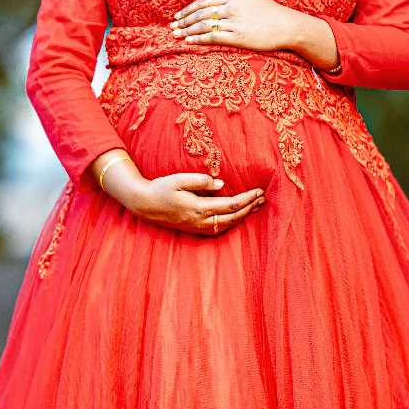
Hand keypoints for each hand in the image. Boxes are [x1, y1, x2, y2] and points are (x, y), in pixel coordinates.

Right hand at [94, 151, 264, 235]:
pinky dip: (232, 222)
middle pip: (233, 218)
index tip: (259, 191)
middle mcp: (201, 221)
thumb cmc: (161, 188)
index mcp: (199, 208)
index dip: (247, 199)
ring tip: (256, 207)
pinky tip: (238, 216)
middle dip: (250, 208)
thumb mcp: (179, 179)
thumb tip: (222, 185)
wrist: (144, 205)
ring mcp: (198, 227)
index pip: (231, 205)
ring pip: (228, 225)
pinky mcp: (195, 229)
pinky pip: (219, 228)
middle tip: (264, 198)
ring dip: (244, 216)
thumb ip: (201, 181)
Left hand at [169, 0, 339, 69]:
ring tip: (176, 35)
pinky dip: (198, 39)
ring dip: (187, 30)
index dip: (189, 9)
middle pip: (200, 12)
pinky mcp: (238, 37)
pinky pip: (213, 37)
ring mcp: (233, 22)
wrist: (287, 25)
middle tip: (172, 26)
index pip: (204, 1)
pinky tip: (189, 41)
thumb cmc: (270, 10)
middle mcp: (231, 7)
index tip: (179, 16)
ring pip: (204, 25)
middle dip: (184, 20)